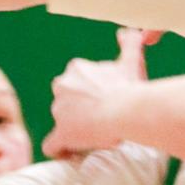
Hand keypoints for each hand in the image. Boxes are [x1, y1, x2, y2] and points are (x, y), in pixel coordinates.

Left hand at [43, 29, 147, 158]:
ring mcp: (59, 110)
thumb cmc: (129, 86)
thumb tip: (127, 31)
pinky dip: (60, 150)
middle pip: (67, 99)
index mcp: (77, 69)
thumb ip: (129, 43)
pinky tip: (71, 153)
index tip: (104, 102)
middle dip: (79, 108)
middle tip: (101, 118)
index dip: (89, 93)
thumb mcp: (130, 61)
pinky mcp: (61, 133)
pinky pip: (53, 145)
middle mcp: (62, 86)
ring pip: (62, 120)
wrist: (125, 109)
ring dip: (74, 127)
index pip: (77, 82)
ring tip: (94, 136)